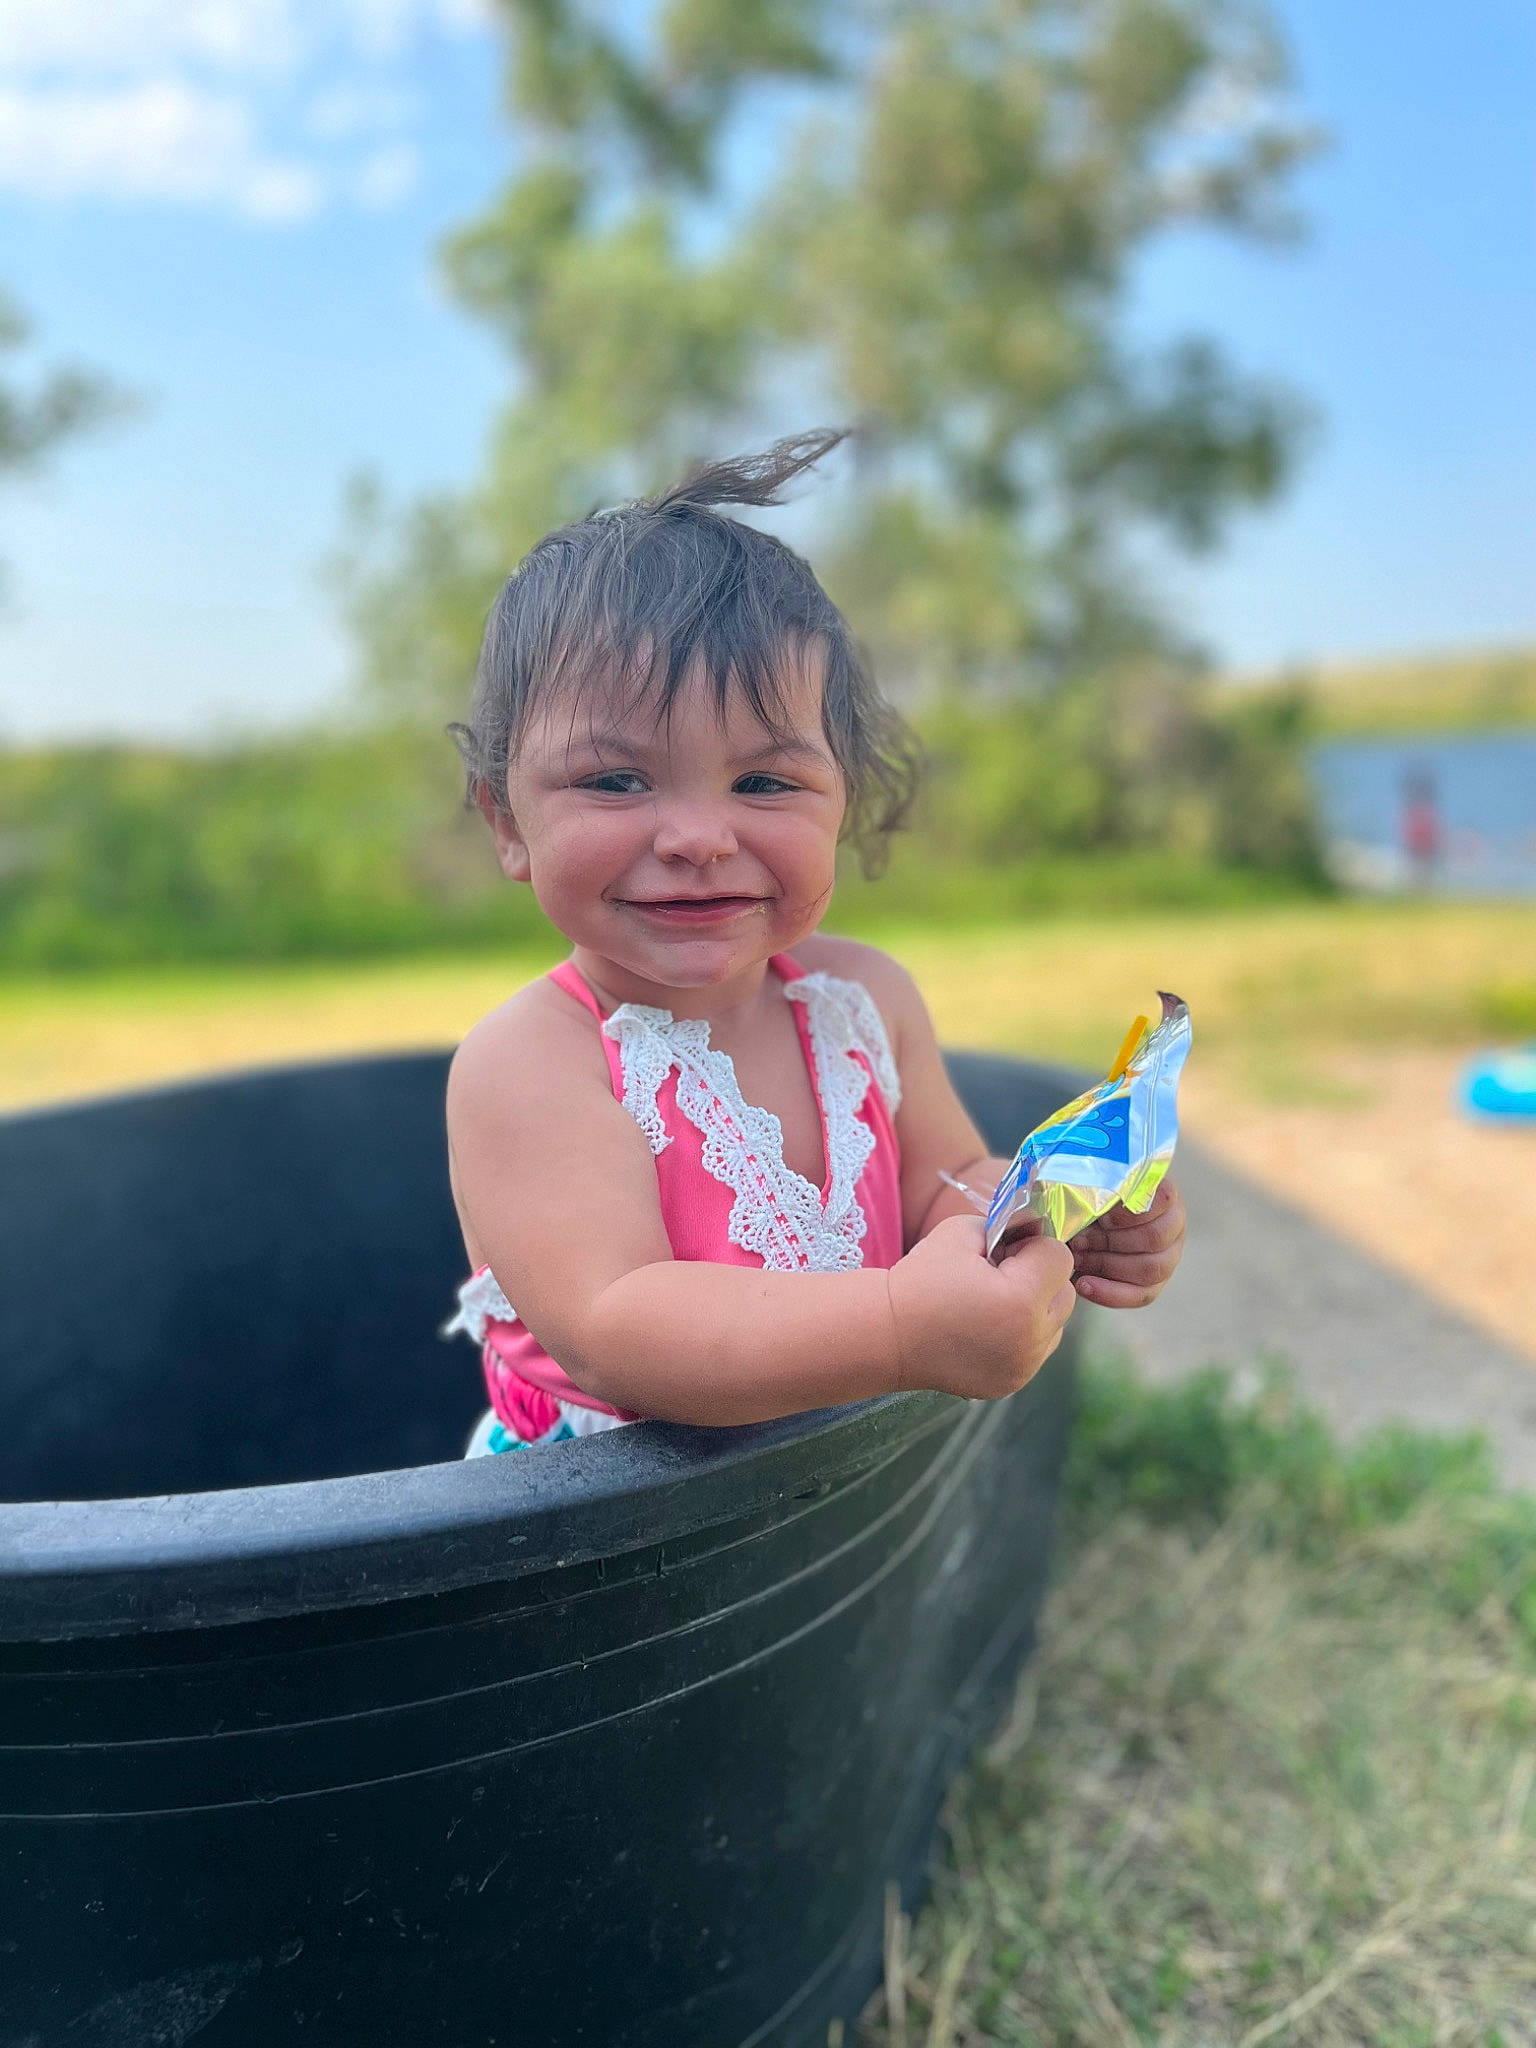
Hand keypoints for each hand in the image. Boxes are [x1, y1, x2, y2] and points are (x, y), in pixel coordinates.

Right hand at [888, 1214, 1077, 1401]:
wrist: (887, 1335)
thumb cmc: (921, 1279)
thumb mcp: (962, 1231)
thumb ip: (1007, 1225)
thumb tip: (1035, 1228)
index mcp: (1020, 1300)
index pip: (1060, 1258)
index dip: (1033, 1246)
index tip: (1004, 1249)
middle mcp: (1030, 1340)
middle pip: (1065, 1294)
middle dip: (1041, 1277)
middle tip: (1001, 1274)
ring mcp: (1023, 1367)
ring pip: (1055, 1324)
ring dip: (1036, 1308)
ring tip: (995, 1302)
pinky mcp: (1011, 1383)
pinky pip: (1036, 1349)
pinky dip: (1022, 1335)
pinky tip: (988, 1326)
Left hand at [1070, 1177, 1185, 1307]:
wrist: (1082, 1229)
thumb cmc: (1089, 1202)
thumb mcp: (1091, 1189)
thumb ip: (1095, 1189)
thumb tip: (1085, 1202)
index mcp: (1164, 1194)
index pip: (1164, 1199)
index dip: (1130, 1211)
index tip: (1100, 1217)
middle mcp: (1174, 1225)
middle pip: (1154, 1238)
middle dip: (1110, 1241)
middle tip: (1078, 1240)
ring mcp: (1169, 1257)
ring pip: (1150, 1269)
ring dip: (1106, 1265)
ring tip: (1078, 1258)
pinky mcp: (1155, 1284)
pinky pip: (1140, 1295)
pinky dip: (1109, 1293)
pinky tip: (1084, 1285)